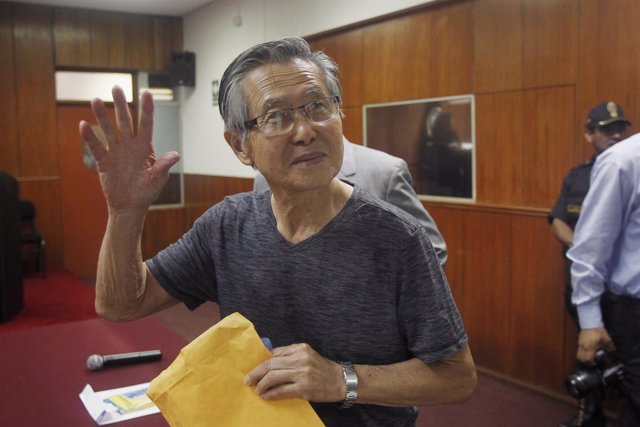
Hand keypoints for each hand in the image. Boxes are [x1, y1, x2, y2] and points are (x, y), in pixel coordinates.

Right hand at [78, 86, 179, 214]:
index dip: (147, 109)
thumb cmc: (146, 191)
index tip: (146, 92)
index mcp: (145, 147)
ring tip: (95, 100)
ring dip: (102, 116)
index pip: (146, 124)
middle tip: (116, 87)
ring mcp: (116, 151)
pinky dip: (90, 137)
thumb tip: (176, 155)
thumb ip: (164, 166)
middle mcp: (130, 145)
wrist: (129, 206)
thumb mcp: (157, 179)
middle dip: (121, 105)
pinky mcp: (104, 160)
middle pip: (125, 121)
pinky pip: (96, 146)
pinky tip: (84, 125)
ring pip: (109, 130)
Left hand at [244, 343, 343, 402]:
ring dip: (261, 384)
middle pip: (270, 364)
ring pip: (273, 377)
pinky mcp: (303, 388)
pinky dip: (270, 394)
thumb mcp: (307, 355)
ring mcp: (302, 373)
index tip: (254, 369)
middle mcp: (300, 358)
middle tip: (247, 380)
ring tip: (256, 389)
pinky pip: (281, 391)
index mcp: (300, 348)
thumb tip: (268, 361)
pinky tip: (266, 396)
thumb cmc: (322, 368)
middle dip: (255, 373)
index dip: (261, 362)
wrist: (340, 380)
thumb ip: (290, 356)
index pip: (274, 353)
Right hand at [577, 328, 613, 363]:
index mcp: (590, 347)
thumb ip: (610, 346)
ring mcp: (580, 343)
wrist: (590, 323)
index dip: (591, 363)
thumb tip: (612, 350)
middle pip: (581, 358)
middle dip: (585, 362)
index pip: (588, 359)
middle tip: (590, 362)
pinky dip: (581, 352)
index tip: (594, 364)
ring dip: (582, 358)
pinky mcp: (579, 340)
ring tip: (588, 358)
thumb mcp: (606, 338)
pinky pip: (578, 349)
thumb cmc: (597, 330)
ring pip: (578, 354)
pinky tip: (586, 351)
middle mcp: (584, 346)